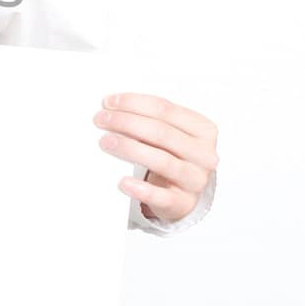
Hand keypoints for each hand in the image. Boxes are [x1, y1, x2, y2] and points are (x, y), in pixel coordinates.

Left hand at [94, 92, 218, 223]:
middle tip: (101, 120)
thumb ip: (151, 119)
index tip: (109, 102)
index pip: (165, 109)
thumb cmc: (173, 157)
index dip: (134, 103)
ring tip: (106, 142)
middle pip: (161, 132)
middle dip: (126, 123)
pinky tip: (123, 182)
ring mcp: (195, 179)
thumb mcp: (172, 134)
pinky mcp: (183, 203)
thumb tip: (113, 108)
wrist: (184, 194)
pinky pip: (161, 196)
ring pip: (161, 160)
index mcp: (203, 129)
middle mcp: (203, 154)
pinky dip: (141, 189)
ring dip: (129, 148)